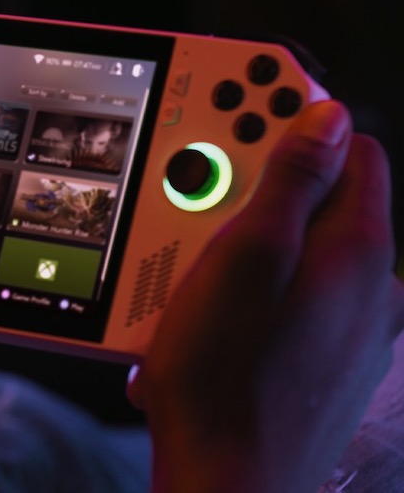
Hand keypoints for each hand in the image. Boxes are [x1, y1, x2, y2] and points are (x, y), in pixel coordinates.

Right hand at [128, 101, 403, 492]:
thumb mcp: (243, 259)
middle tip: (195, 199)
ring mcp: (352, 325)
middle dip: (251, 183)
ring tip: (189, 267)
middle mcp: (370, 285)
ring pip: (297, 248)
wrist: (227, 483)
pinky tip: (208, 313)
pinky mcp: (325, 356)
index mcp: (356, 250)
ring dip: (242, 239)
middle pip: (316, 196)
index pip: (346, 144)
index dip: (287, 115)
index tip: (241, 105)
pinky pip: (291, 295)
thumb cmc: (225, 376)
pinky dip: (252, 287)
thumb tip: (325, 115)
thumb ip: (290, 182)